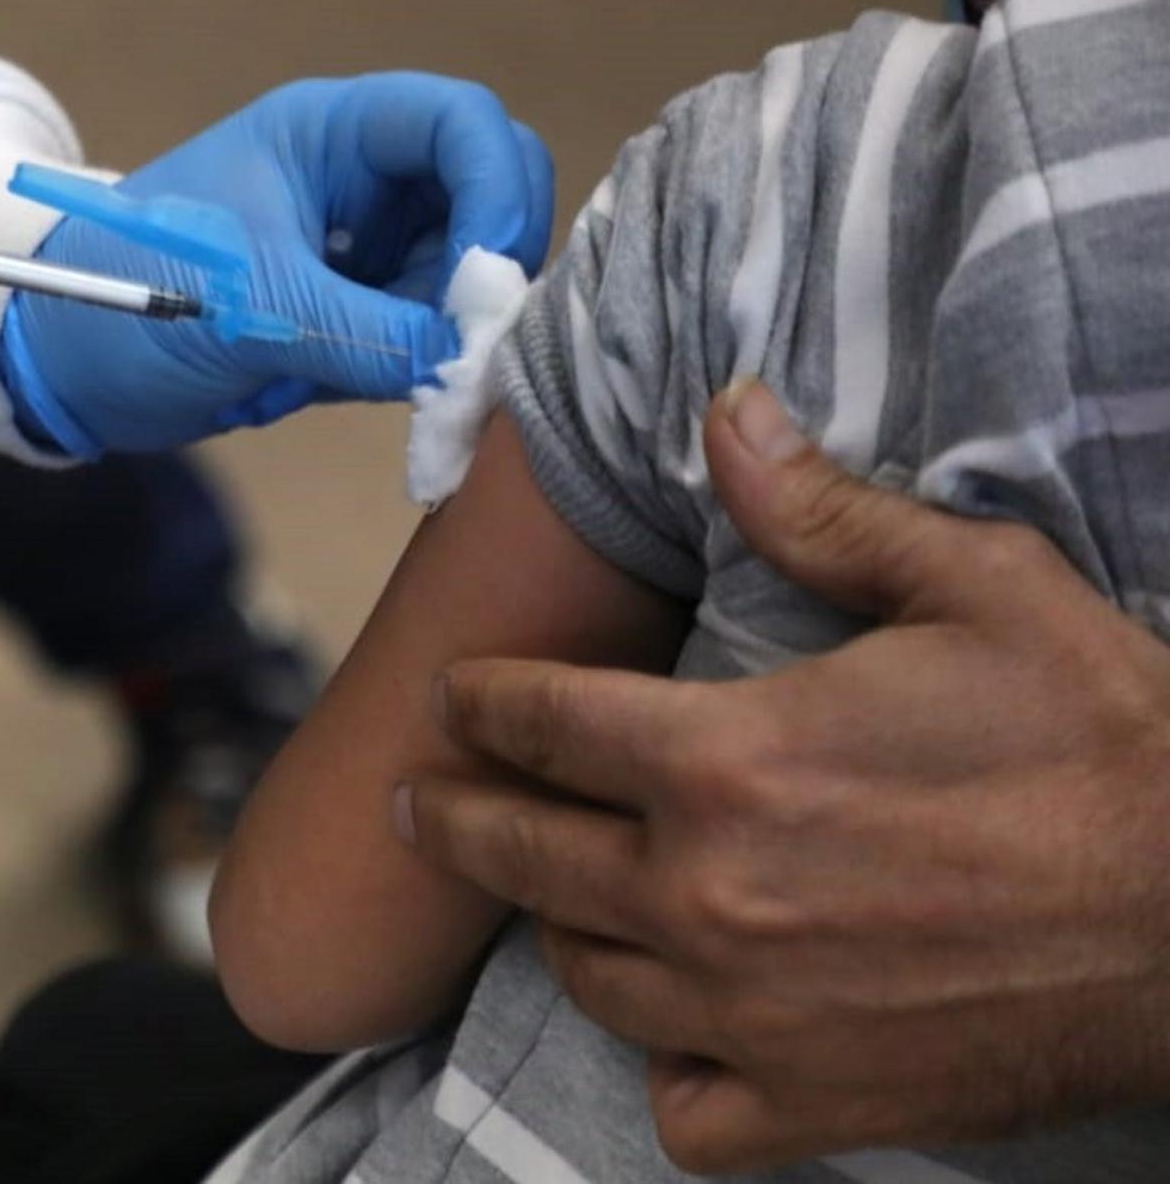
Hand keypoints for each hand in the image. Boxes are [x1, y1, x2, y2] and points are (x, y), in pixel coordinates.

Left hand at [3, 73, 553, 455]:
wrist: (66, 368)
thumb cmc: (128, 296)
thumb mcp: (249, 311)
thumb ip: (365, 335)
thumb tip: (466, 364)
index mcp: (330, 134)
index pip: (460, 124)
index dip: (497, 189)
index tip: (486, 278)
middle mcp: (361, 182)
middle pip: (490, 196)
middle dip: (485, 270)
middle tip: (459, 341)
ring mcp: (364, 250)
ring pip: (466, 279)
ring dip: (441, 334)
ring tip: (356, 373)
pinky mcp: (358, 315)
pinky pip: (427, 338)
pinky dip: (411, 371)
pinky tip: (344, 389)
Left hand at [396, 379, 1169, 1171]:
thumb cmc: (1103, 741)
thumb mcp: (975, 589)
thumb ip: (823, 514)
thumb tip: (723, 413)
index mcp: (728, 761)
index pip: (541, 723)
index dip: (481, 703)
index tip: (452, 699)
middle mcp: (707, 896)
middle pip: (523, 856)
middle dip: (457, 817)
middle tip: (422, 800)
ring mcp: (749, 1016)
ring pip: (586, 979)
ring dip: (557, 930)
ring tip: (554, 900)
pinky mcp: (814, 1105)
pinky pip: (683, 1111)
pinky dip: (667, 1071)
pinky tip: (679, 1031)